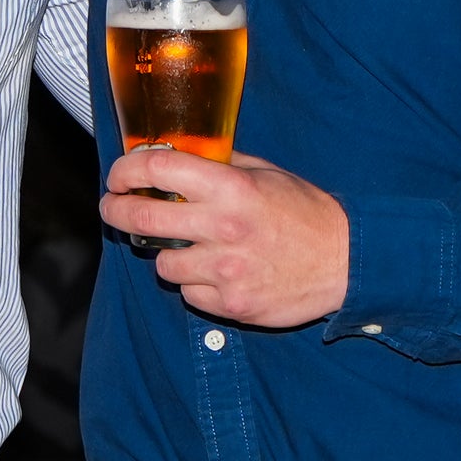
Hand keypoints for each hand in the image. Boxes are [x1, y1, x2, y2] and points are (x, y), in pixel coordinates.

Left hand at [97, 149, 349, 329]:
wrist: (347, 262)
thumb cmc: (306, 213)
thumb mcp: (266, 174)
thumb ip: (221, 165)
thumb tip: (176, 155)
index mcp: (231, 188)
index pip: (157, 169)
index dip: (126, 169)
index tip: (119, 175)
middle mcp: (223, 228)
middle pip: (142, 218)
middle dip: (117, 210)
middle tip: (114, 208)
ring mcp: (225, 271)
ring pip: (162, 264)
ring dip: (166, 254)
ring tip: (188, 246)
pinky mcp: (231, 305)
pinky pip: (189, 294)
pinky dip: (195, 284)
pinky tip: (216, 273)